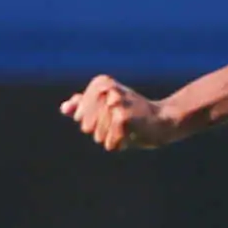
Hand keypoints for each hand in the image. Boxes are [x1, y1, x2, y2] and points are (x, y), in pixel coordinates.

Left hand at [61, 75, 178, 151]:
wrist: (162, 120)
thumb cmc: (132, 114)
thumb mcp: (107, 106)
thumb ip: (84, 106)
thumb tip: (64, 108)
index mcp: (101, 82)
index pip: (79, 115)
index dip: (93, 122)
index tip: (112, 116)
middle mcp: (107, 89)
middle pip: (86, 126)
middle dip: (101, 132)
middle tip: (121, 124)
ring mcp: (115, 103)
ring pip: (97, 136)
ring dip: (111, 138)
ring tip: (128, 130)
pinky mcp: (122, 118)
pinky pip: (109, 142)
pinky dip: (119, 144)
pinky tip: (131, 136)